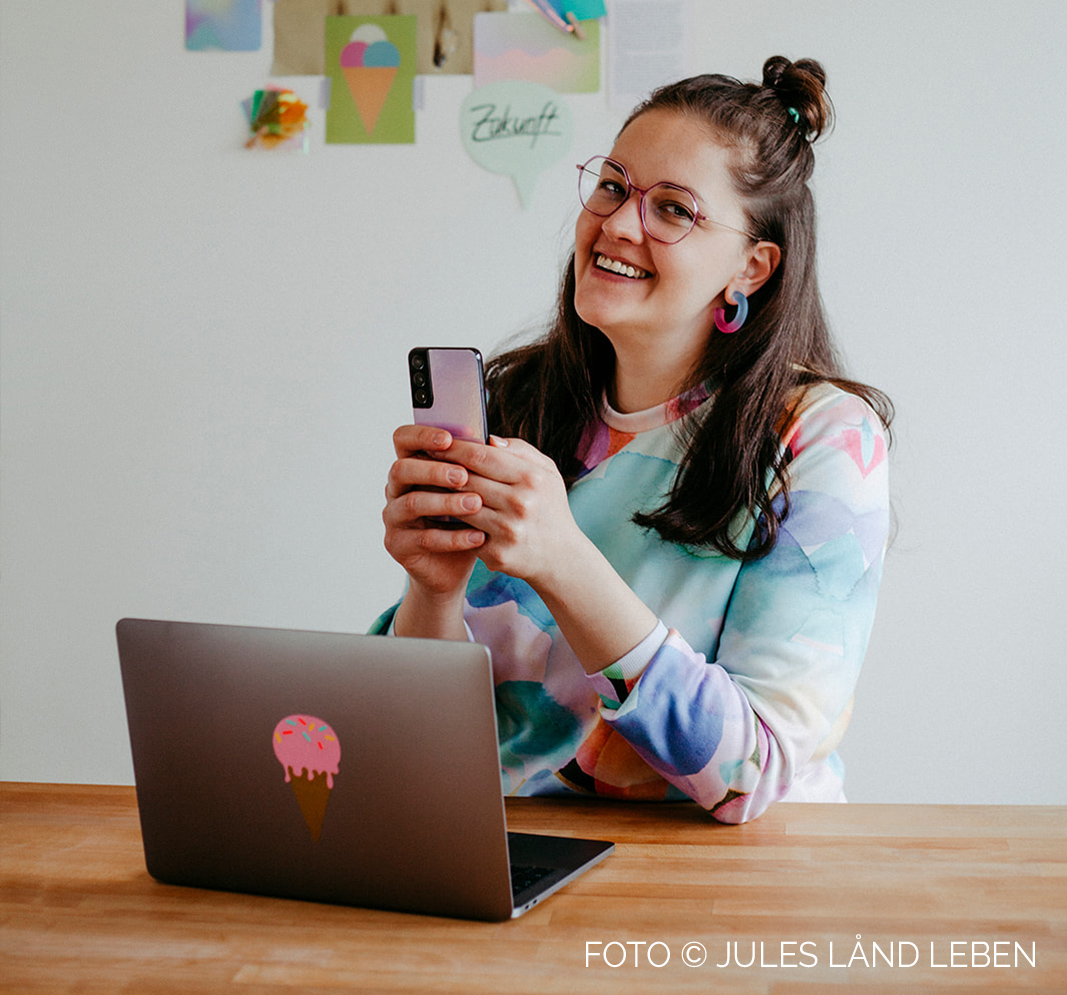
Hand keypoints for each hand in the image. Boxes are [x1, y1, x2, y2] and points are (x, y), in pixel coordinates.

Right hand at [382, 424, 486, 599]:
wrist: (455, 565)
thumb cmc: (466, 519)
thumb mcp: (476, 488)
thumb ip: (479, 466)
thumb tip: (494, 442)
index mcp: (412, 466)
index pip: (403, 439)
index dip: (421, 435)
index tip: (449, 439)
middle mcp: (396, 489)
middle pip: (401, 469)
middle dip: (433, 470)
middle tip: (463, 475)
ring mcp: (393, 518)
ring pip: (411, 503)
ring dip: (445, 502)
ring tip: (476, 504)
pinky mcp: (397, 545)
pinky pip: (422, 539)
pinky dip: (452, 538)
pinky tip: (477, 536)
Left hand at [436, 435, 585, 590]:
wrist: (561, 557)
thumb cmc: (549, 507)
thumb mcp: (547, 473)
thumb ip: (520, 449)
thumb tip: (489, 438)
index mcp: (532, 478)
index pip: (481, 456)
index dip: (454, 448)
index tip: (436, 442)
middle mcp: (521, 504)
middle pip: (466, 479)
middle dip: (441, 469)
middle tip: (422, 461)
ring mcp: (508, 531)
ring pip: (460, 506)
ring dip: (440, 495)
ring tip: (428, 484)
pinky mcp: (497, 554)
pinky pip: (463, 532)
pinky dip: (449, 522)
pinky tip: (439, 513)